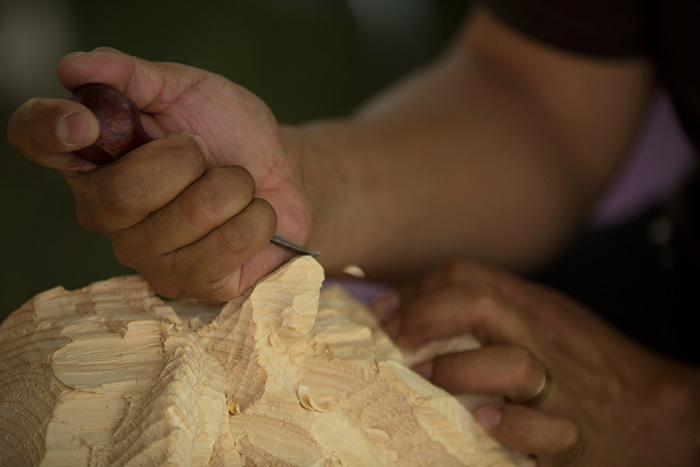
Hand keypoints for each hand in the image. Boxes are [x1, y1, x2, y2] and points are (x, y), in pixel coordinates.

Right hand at [8, 47, 312, 300]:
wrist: (282, 173)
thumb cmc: (229, 133)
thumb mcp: (187, 90)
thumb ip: (134, 76)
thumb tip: (75, 67)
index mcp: (95, 156)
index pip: (37, 140)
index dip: (49, 129)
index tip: (86, 122)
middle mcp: (107, 211)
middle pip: (123, 193)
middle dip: (186, 159)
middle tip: (205, 150)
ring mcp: (148, 255)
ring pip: (191, 215)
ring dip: (233, 185)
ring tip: (236, 185)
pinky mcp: (193, 284)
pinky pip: (229, 245)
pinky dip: (257, 217)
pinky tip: (251, 215)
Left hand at [373, 261, 699, 465]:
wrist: (656, 409)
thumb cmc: (585, 360)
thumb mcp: (543, 318)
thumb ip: (492, 306)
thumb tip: (415, 303)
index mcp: (532, 309)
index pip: (469, 275)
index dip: (419, 287)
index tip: (386, 312)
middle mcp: (541, 341)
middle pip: (483, 305)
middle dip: (429, 314)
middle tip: (396, 336)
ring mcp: (559, 388)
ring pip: (510, 364)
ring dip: (460, 369)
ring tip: (429, 377)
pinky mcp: (573, 437)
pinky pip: (544, 429)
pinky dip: (512, 424)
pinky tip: (485, 420)